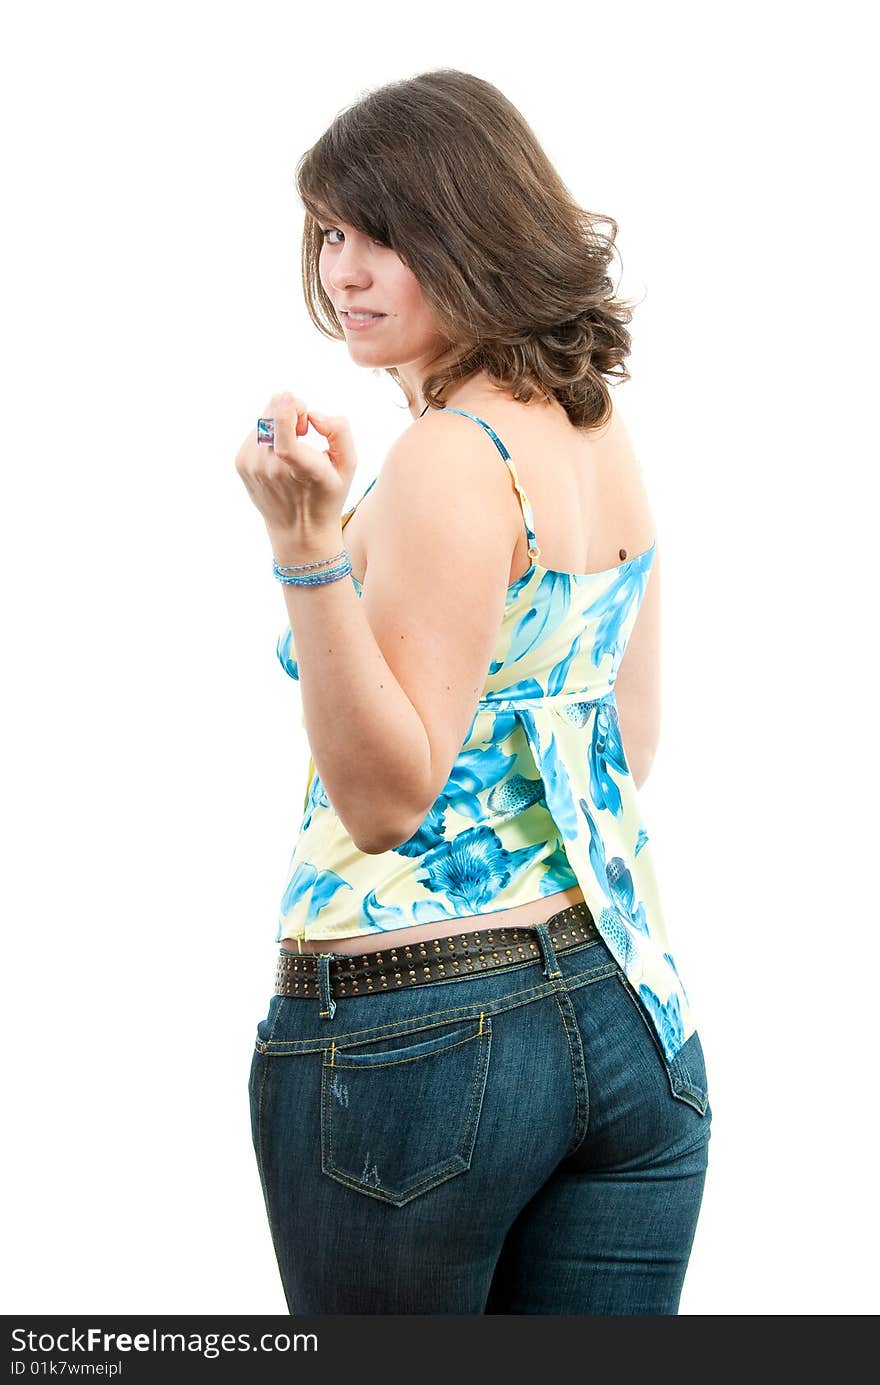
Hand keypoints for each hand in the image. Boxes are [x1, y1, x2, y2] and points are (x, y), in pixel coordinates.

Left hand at [234, 391, 357, 533]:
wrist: (298, 530)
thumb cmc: (327, 492)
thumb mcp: (348, 465)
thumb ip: (340, 432)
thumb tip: (314, 416)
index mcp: (303, 473)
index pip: (286, 445)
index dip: (284, 415)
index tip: (289, 397)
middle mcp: (273, 471)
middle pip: (272, 418)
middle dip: (290, 409)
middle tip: (304, 428)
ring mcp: (253, 468)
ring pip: (263, 420)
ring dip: (279, 420)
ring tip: (294, 442)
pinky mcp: (241, 463)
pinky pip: (254, 430)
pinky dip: (268, 431)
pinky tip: (279, 451)